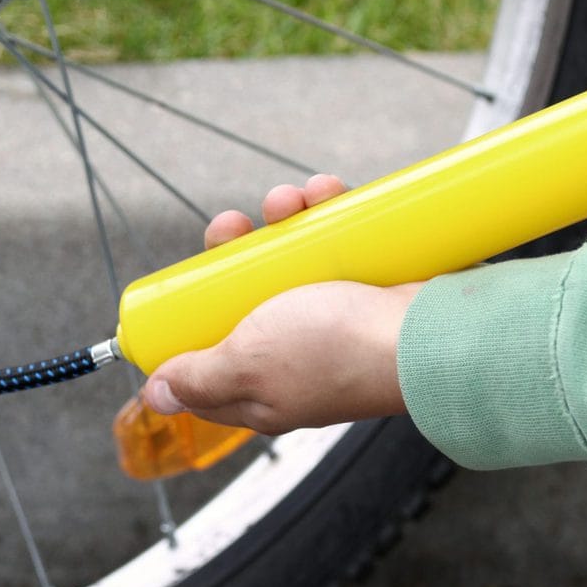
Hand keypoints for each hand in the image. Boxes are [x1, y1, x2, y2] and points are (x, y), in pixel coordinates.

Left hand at [141, 174, 421, 432]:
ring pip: (292, 260)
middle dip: (236, 251)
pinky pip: (338, 240)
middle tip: (234, 227)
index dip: (188, 325)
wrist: (429, 330)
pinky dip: (330, 210)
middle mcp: (297, 355)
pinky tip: (327, 191)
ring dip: (284, 219)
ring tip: (290, 201)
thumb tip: (157, 394)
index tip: (183, 284)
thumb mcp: (248, 364)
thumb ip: (201, 377)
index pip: (208, 366)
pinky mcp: (369, 284)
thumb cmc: (338, 352)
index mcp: (264, 388)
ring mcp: (336, 318)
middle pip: (247, 298)